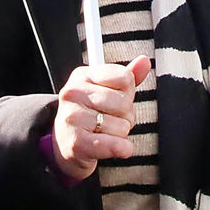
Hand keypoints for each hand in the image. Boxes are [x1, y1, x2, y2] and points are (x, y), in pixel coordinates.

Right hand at [52, 56, 150, 180]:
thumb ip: (127, 76)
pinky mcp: (77, 143)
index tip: (115, 100)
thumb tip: (145, 61)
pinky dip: (123, 149)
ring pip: (122, 126)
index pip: (125, 77)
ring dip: (121, 134)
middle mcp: (73, 93)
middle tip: (111, 120)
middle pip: (125, 103)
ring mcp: (72, 118)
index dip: (128, 92)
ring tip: (105, 133)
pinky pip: (116, 145)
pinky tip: (116, 148)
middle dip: (126, 116)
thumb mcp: (106, 90)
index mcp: (82, 75)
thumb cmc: (90, 114)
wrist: (64, 145)